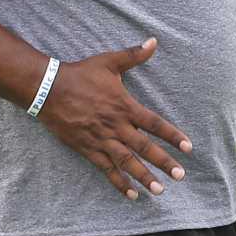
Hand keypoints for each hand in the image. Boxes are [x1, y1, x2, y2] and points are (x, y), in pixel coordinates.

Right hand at [37, 38, 191, 199]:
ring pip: (126, 161)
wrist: (47, 88)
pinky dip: (119, 182)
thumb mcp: (108, 62)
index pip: (154, 123)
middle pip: (144, 147)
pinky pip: (106, 169)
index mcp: (124, 106)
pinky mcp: (87, 149)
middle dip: (163, 162)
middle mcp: (115, 126)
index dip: (172, 136)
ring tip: (159, 191)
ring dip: (144, 176)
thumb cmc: (80, 74)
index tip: (188, 148)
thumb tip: (154, 41)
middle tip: (180, 176)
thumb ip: (133, 55)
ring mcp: (101, 139)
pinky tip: (132, 194)